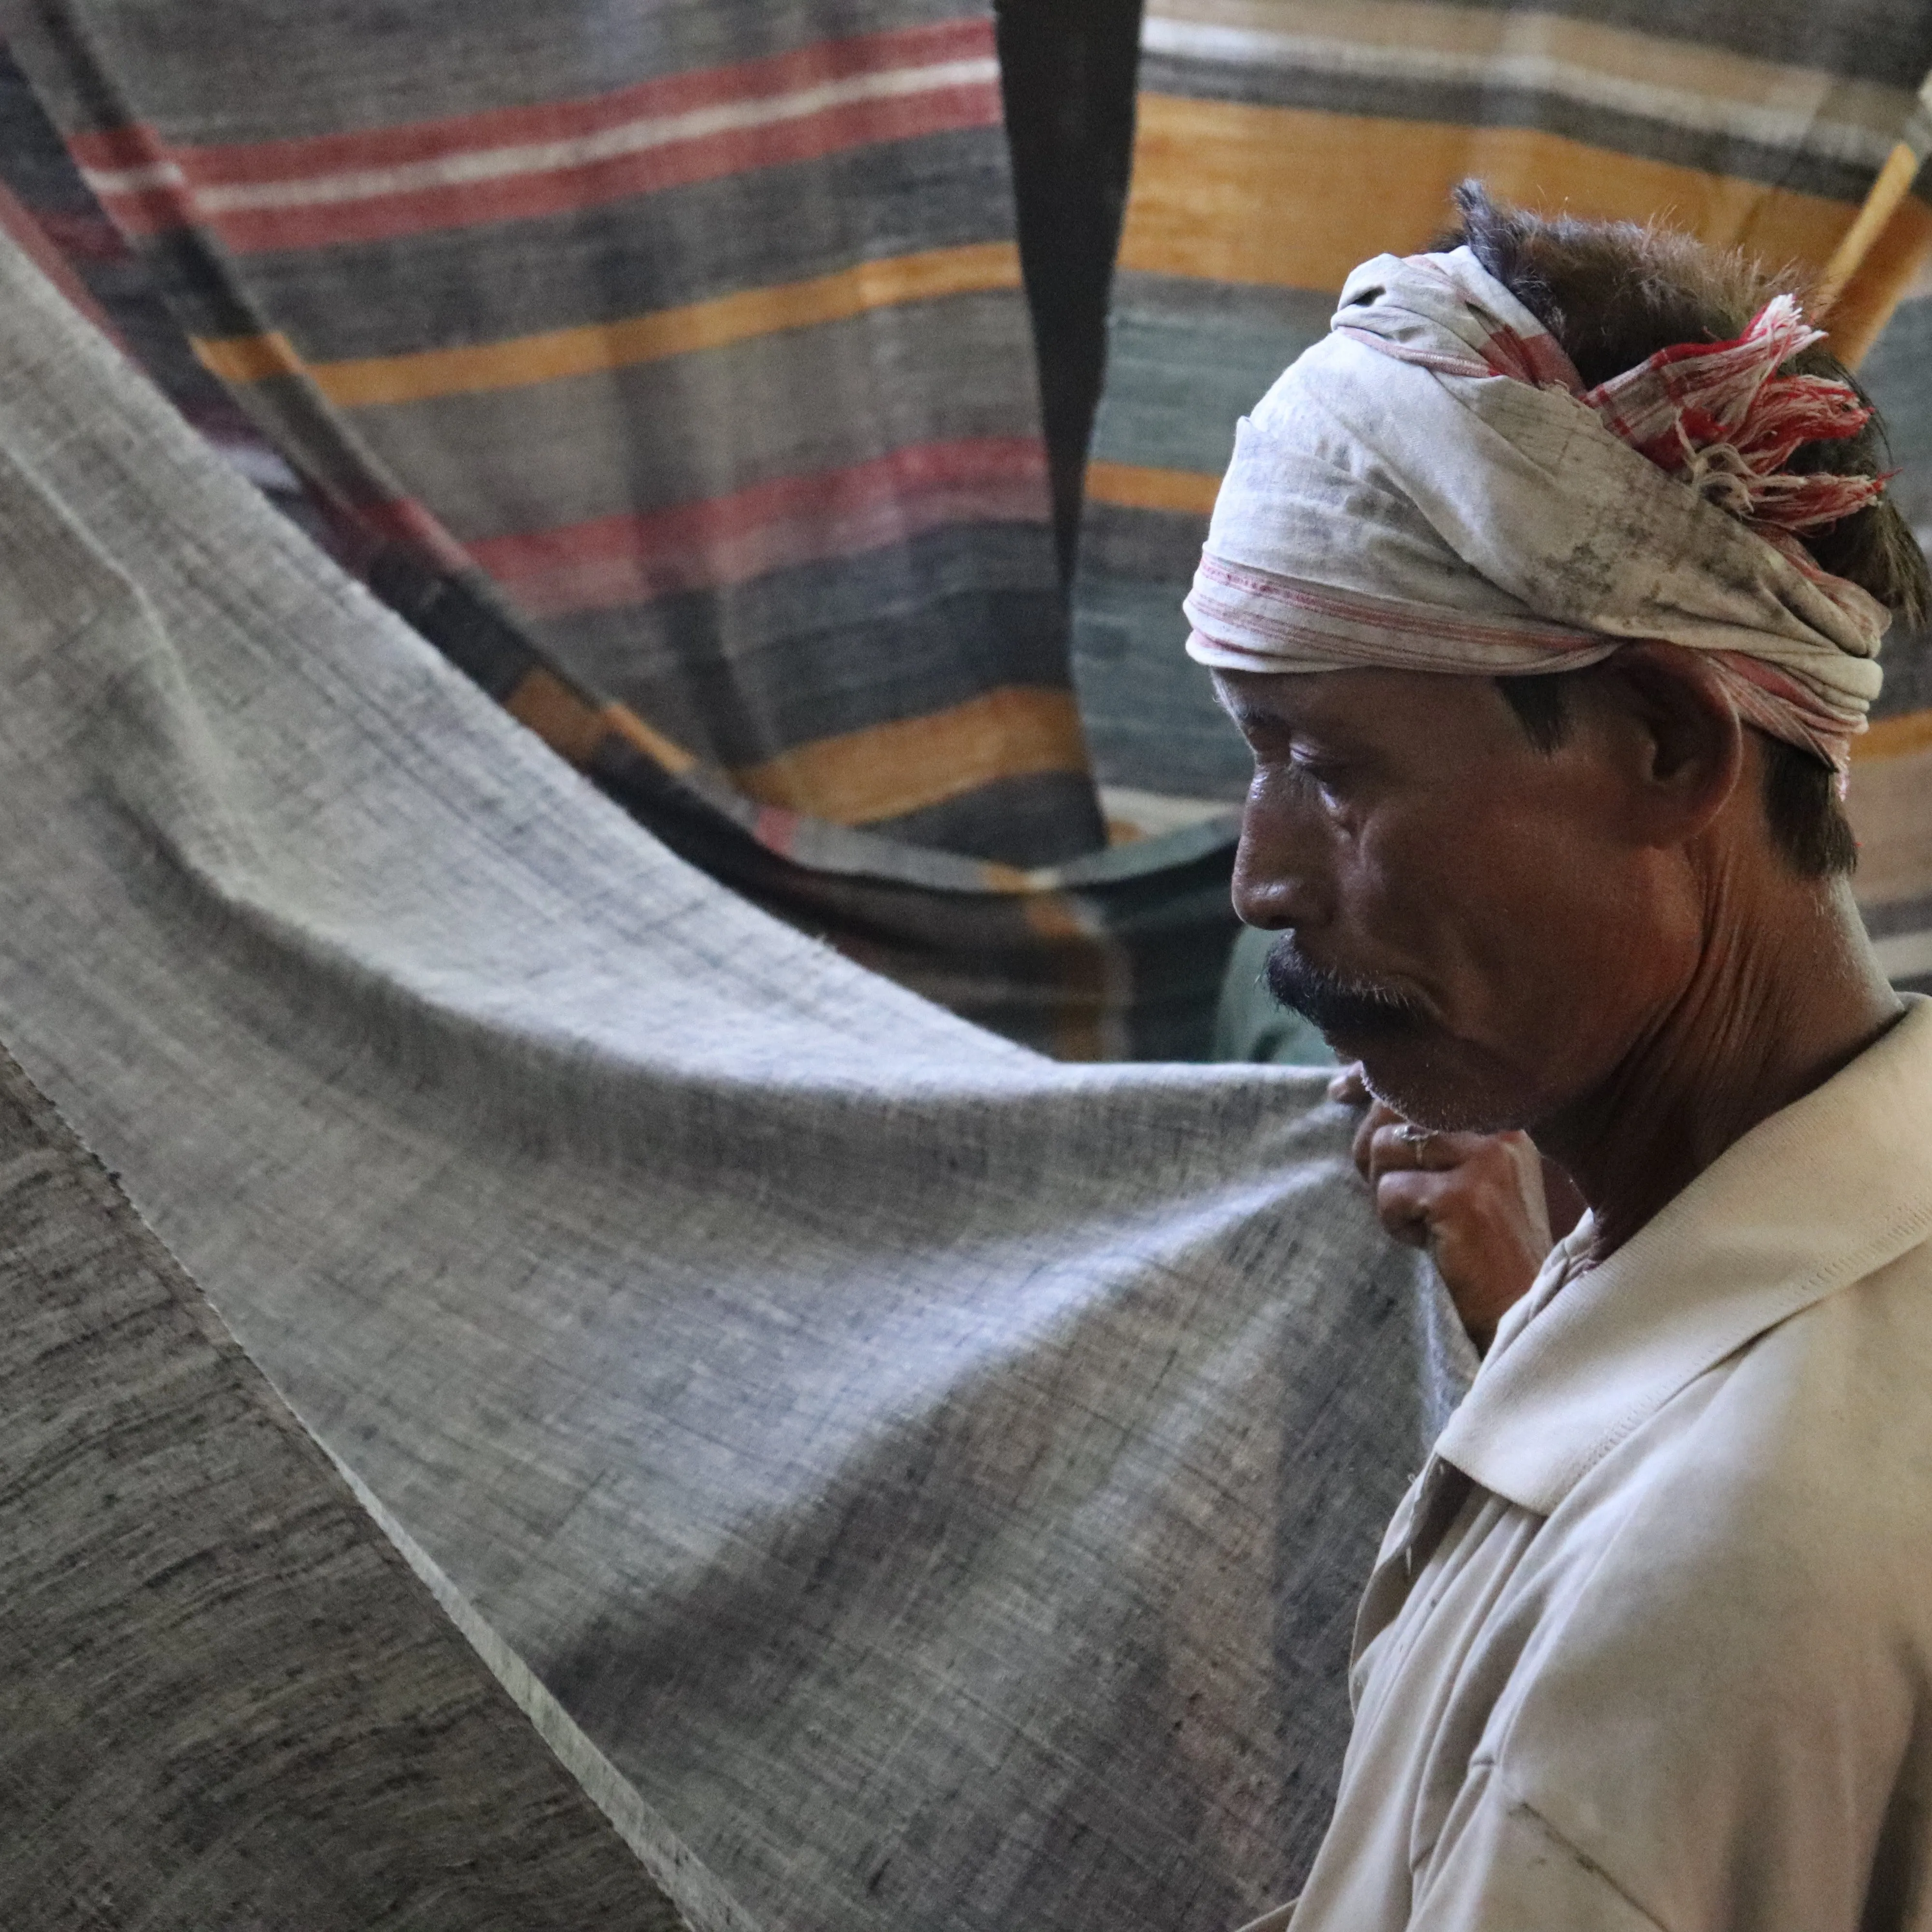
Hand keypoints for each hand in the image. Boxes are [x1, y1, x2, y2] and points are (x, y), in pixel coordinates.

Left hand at [1330, 1064, 1565, 1352]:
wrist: (1522, 1309)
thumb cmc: (1485, 1248)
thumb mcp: (1467, 1179)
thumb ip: (1431, 1137)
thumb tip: (1356, 1090)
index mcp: (1502, 1122)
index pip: (1422, 1078)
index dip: (1371, 1078)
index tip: (1339, 1091)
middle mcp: (1498, 1133)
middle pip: (1393, 1107)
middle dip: (1369, 1148)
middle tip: (1383, 1187)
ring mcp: (1484, 1163)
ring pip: (1385, 1148)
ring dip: (1385, 1192)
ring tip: (1420, 1223)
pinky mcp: (1463, 1199)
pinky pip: (1389, 1192)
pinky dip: (1393, 1221)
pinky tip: (1425, 1242)